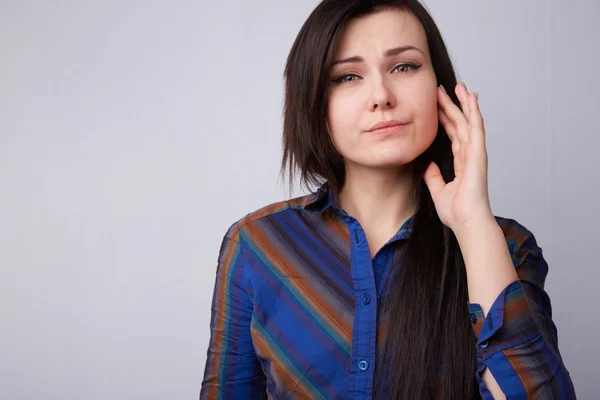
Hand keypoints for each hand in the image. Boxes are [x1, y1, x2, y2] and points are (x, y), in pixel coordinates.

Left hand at [423, 82, 494, 233]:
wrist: (466, 221)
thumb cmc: (456, 212)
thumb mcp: (437, 190)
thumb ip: (433, 176)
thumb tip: (427, 164)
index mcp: (461, 163)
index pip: (452, 135)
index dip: (444, 119)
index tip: (436, 106)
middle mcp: (469, 155)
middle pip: (459, 124)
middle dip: (451, 106)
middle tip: (441, 89)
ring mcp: (475, 153)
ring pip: (469, 122)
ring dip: (464, 103)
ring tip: (459, 86)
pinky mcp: (479, 153)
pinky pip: (476, 128)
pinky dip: (474, 112)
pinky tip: (472, 98)